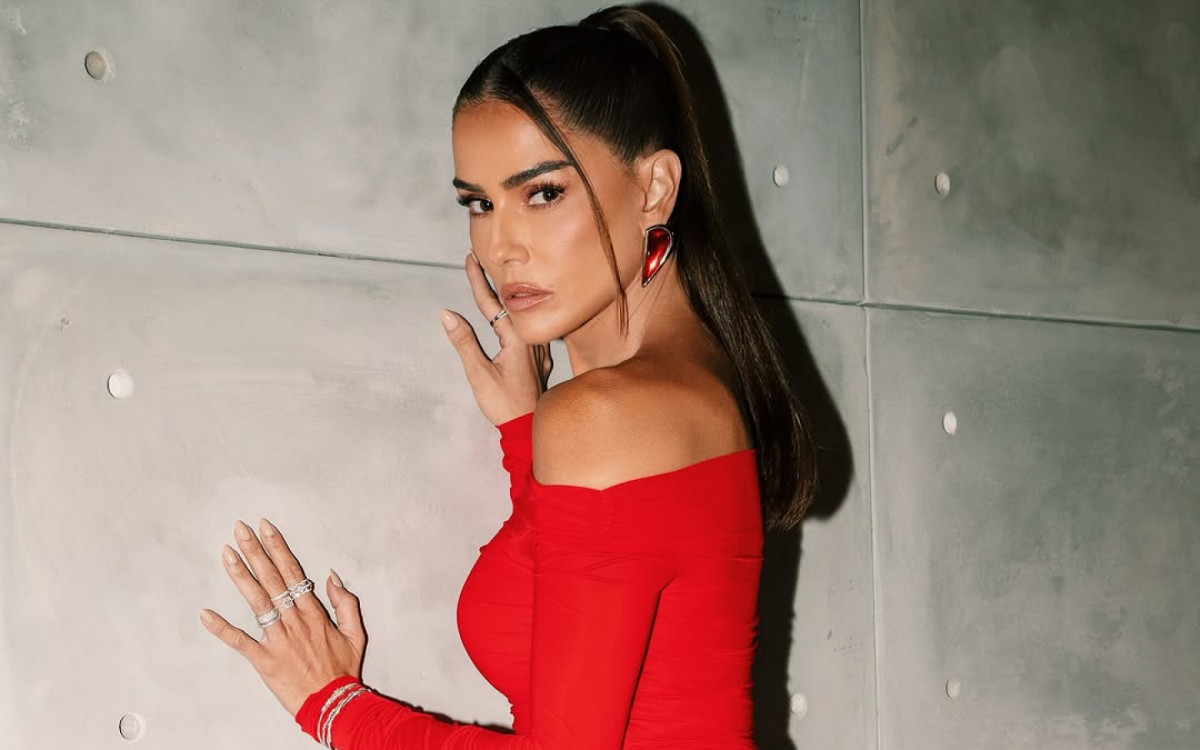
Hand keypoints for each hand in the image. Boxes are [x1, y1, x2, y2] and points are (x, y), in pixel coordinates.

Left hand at [200, 519, 366, 715]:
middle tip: (240, 529)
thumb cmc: (343, 670)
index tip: (266, 528)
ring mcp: (278, 639)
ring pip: (256, 601)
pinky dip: (221, 628)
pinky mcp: (264, 660)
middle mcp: (294, 620)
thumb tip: (331, 577)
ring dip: (240, 576)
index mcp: (314, 612)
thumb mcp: (356, 633)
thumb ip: (346, 602)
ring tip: (227, 554)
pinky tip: (205, 614)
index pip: (292, 572)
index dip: (278, 548)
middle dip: (255, 551)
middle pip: (271, 578)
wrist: (334, 704)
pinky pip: (240, 642)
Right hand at [440, 251, 552, 425]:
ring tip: (495, 282)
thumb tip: (447, 314)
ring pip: (518, 317)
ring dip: (504, 299)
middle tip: (479, 260)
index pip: (491, 303)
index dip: (478, 280)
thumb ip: (464, 342)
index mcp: (516, 339)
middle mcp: (530, 340)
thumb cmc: (505, 404)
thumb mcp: (479, 374)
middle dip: (491, 282)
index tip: (470, 258)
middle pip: (507, 305)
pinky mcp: (539, 360)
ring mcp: (537, 350)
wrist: (530, 427)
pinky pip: (527, 331)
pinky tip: (516, 318)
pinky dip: (515, 319)